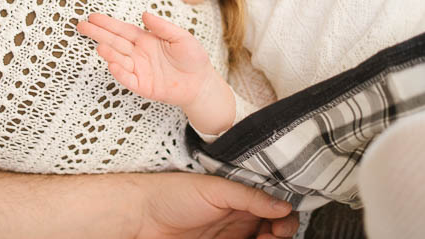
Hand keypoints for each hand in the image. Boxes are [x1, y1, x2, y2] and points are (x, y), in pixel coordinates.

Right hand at [78, 11, 217, 106]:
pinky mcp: (143, 86)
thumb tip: (144, 15)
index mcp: (145, 39)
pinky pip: (128, 79)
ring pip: (119, 60)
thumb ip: (163, 27)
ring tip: (99, 46)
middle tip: (82, 26)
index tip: (92, 17)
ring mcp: (139, 69)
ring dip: (109, 53)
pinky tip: (112, 64)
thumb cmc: (193, 58)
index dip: (108, 23)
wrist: (201, 83)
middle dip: (98, 34)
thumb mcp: (181, 37)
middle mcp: (138, 53)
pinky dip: (120, 73)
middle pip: (115, 42)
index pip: (122, 30)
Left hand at [136, 172, 297, 237]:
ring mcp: (230, 237)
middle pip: (274, 229)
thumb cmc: (170, 194)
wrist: (139, 217)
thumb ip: (249, 195)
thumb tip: (284, 204)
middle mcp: (238, 218)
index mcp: (239, 197)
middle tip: (272, 235)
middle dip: (281, 233)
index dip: (285, 215)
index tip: (283, 222)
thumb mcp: (214, 189)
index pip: (274, 206)